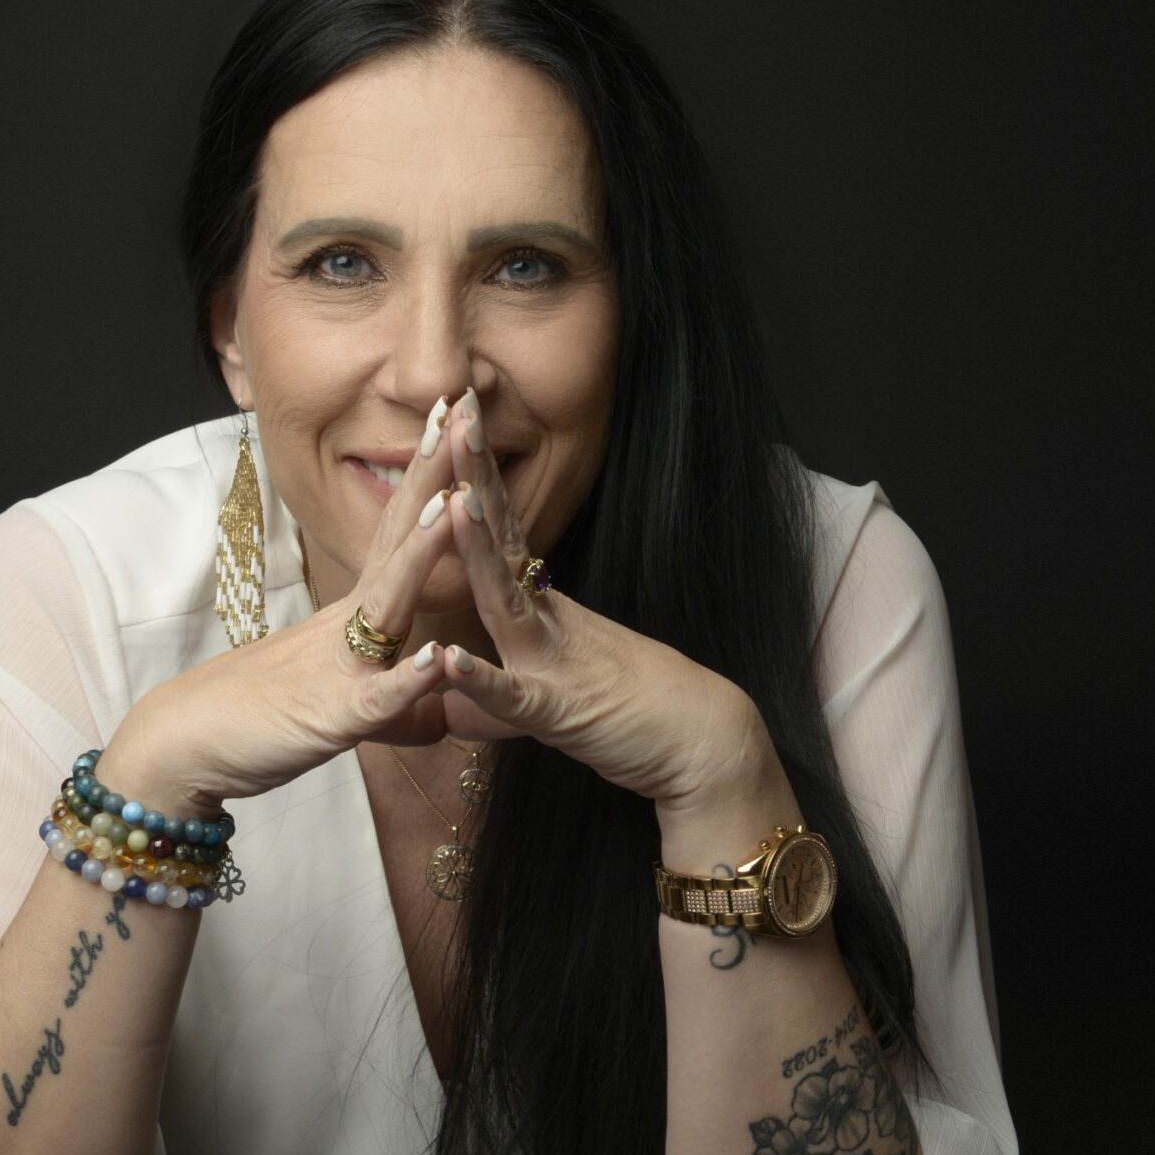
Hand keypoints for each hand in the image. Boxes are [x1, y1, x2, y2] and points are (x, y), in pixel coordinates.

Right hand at [103, 398, 465, 814]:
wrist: (186, 746)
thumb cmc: (258, 718)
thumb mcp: (342, 705)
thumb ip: (393, 702)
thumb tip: (439, 710)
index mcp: (355, 613)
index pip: (399, 530)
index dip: (431, 473)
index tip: (456, 414)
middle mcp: (350, 626)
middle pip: (397, 539)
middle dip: (433, 476)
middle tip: (461, 408)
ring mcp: (342, 667)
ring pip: (387, 602)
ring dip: (420, 553)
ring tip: (453, 502)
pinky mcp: (334, 720)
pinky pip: (378, 701)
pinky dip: (408, 681)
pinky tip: (438, 658)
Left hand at [433, 393, 773, 812]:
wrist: (706, 747)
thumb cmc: (638, 714)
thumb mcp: (555, 694)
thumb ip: (500, 689)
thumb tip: (455, 682)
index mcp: (543, 610)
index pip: (502, 532)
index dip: (476, 476)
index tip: (457, 415)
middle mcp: (546, 624)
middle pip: (501, 542)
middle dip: (474, 477)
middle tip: (456, 407)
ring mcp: (552, 664)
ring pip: (504, 602)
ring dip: (477, 552)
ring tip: (451, 499)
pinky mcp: (559, 715)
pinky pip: (513, 698)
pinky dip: (481, 680)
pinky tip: (448, 658)